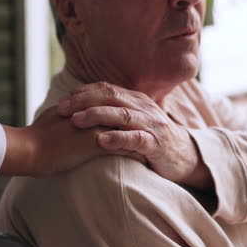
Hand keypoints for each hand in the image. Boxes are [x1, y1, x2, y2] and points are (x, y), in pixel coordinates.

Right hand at [0, 106, 145, 177]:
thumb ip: (68, 110)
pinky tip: (144, 161)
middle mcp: (95, 113)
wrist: (28, 148)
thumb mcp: (54, 115)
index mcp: (86, 105)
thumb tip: (69, 109)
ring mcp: (98, 128)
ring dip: (142, 137)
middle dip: (140, 121)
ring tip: (152, 147)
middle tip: (150, 130)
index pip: (113, 103)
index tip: (135, 119)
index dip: (126, 111)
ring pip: (129, 130)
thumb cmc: (36, 135)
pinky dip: (136, 154)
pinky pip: (124, 148)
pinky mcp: (97, 145)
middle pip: (126, 113)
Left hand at [58, 82, 211, 189]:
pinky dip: (118, 138)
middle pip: (111, 97)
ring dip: (96, 116)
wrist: (185, 157)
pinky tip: (101, 142)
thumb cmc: (152, 139)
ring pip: (122, 115)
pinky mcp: (157, 145)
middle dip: (83, 101)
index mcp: (136, 100)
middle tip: (61, 109)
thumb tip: (84, 108)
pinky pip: (136, 139)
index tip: (62, 100)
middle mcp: (143, 108)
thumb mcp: (134, 121)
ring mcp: (151, 125)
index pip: (106, 89)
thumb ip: (115, 112)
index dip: (83, 92)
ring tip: (75, 121)